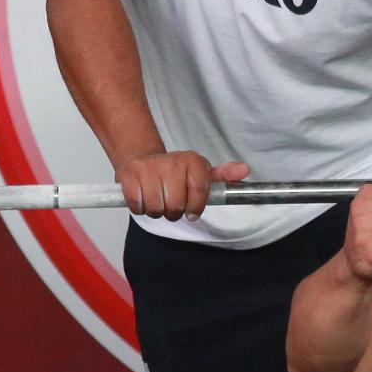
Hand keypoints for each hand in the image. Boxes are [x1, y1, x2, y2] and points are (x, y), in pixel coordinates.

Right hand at [114, 151, 248, 219]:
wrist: (142, 158)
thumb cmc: (176, 172)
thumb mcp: (201, 172)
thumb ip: (223, 176)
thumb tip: (244, 170)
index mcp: (192, 161)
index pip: (199, 192)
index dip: (195, 208)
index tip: (192, 213)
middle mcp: (171, 161)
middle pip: (175, 205)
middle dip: (174, 212)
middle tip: (172, 206)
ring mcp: (148, 167)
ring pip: (156, 208)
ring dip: (157, 211)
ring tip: (158, 202)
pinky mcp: (127, 174)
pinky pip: (137, 205)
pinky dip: (140, 208)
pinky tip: (143, 198)